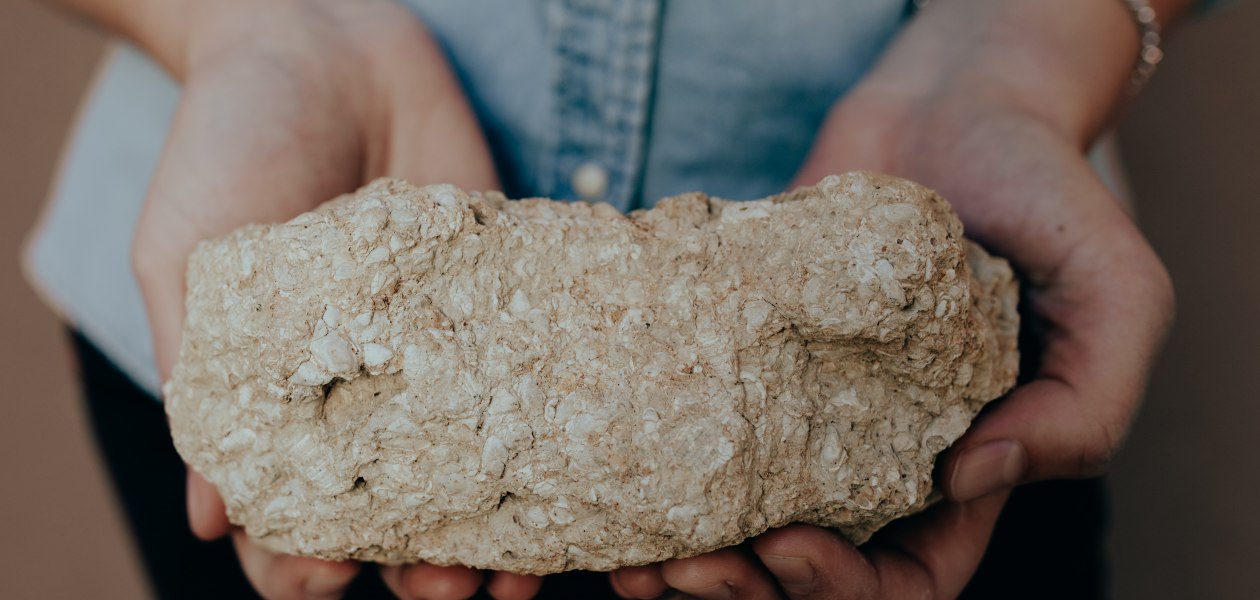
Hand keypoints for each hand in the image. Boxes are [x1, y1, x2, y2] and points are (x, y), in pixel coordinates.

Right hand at [129, 1, 538, 597]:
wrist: (326, 43)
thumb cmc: (229, 143)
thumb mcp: (185, 261)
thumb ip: (199, 378)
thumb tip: (211, 517)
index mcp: (277, 395)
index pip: (290, 514)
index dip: (307, 562)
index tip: (332, 575)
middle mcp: (365, 388)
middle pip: (396, 513)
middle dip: (420, 568)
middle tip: (452, 588)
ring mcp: (440, 352)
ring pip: (475, 470)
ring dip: (497, 532)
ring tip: (519, 568)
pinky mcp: (499, 304)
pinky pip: (530, 386)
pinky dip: (551, 441)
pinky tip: (575, 477)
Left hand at [611, 0, 1174, 596]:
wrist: (957, 101)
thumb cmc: (1047, 192)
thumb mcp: (1118, 298)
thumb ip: (1086, 408)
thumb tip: (970, 481)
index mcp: (960, 471)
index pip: (904, 579)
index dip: (843, 590)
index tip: (784, 546)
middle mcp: (872, 454)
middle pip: (803, 570)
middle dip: (746, 591)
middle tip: (685, 570)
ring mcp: (802, 406)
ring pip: (735, 518)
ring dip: (687, 556)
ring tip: (634, 560)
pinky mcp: (746, 353)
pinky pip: (692, 426)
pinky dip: (654, 469)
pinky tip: (614, 475)